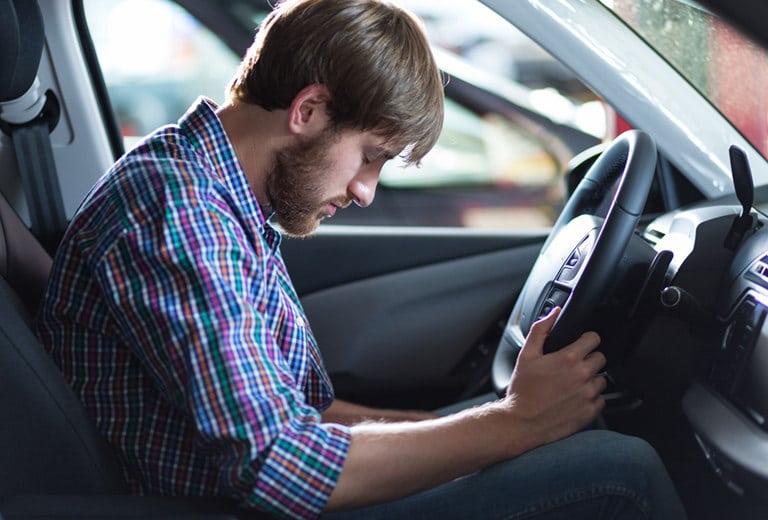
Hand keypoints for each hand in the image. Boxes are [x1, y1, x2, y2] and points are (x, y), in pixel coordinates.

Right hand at [504, 307, 605, 446]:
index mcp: (568, 358)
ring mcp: (588, 395)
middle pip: (601, 358)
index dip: (586, 340)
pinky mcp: (590, 412)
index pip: (594, 339)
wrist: (521, 422)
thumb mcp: (526, 355)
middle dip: (588, 359)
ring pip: (602, 379)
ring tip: (571, 385)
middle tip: (572, 367)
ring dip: (591, 380)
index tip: (580, 345)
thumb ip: (541, 330)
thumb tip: (554, 312)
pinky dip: (591, 398)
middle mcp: (582, 375)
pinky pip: (601, 400)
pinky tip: (574, 399)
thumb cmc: (522, 390)